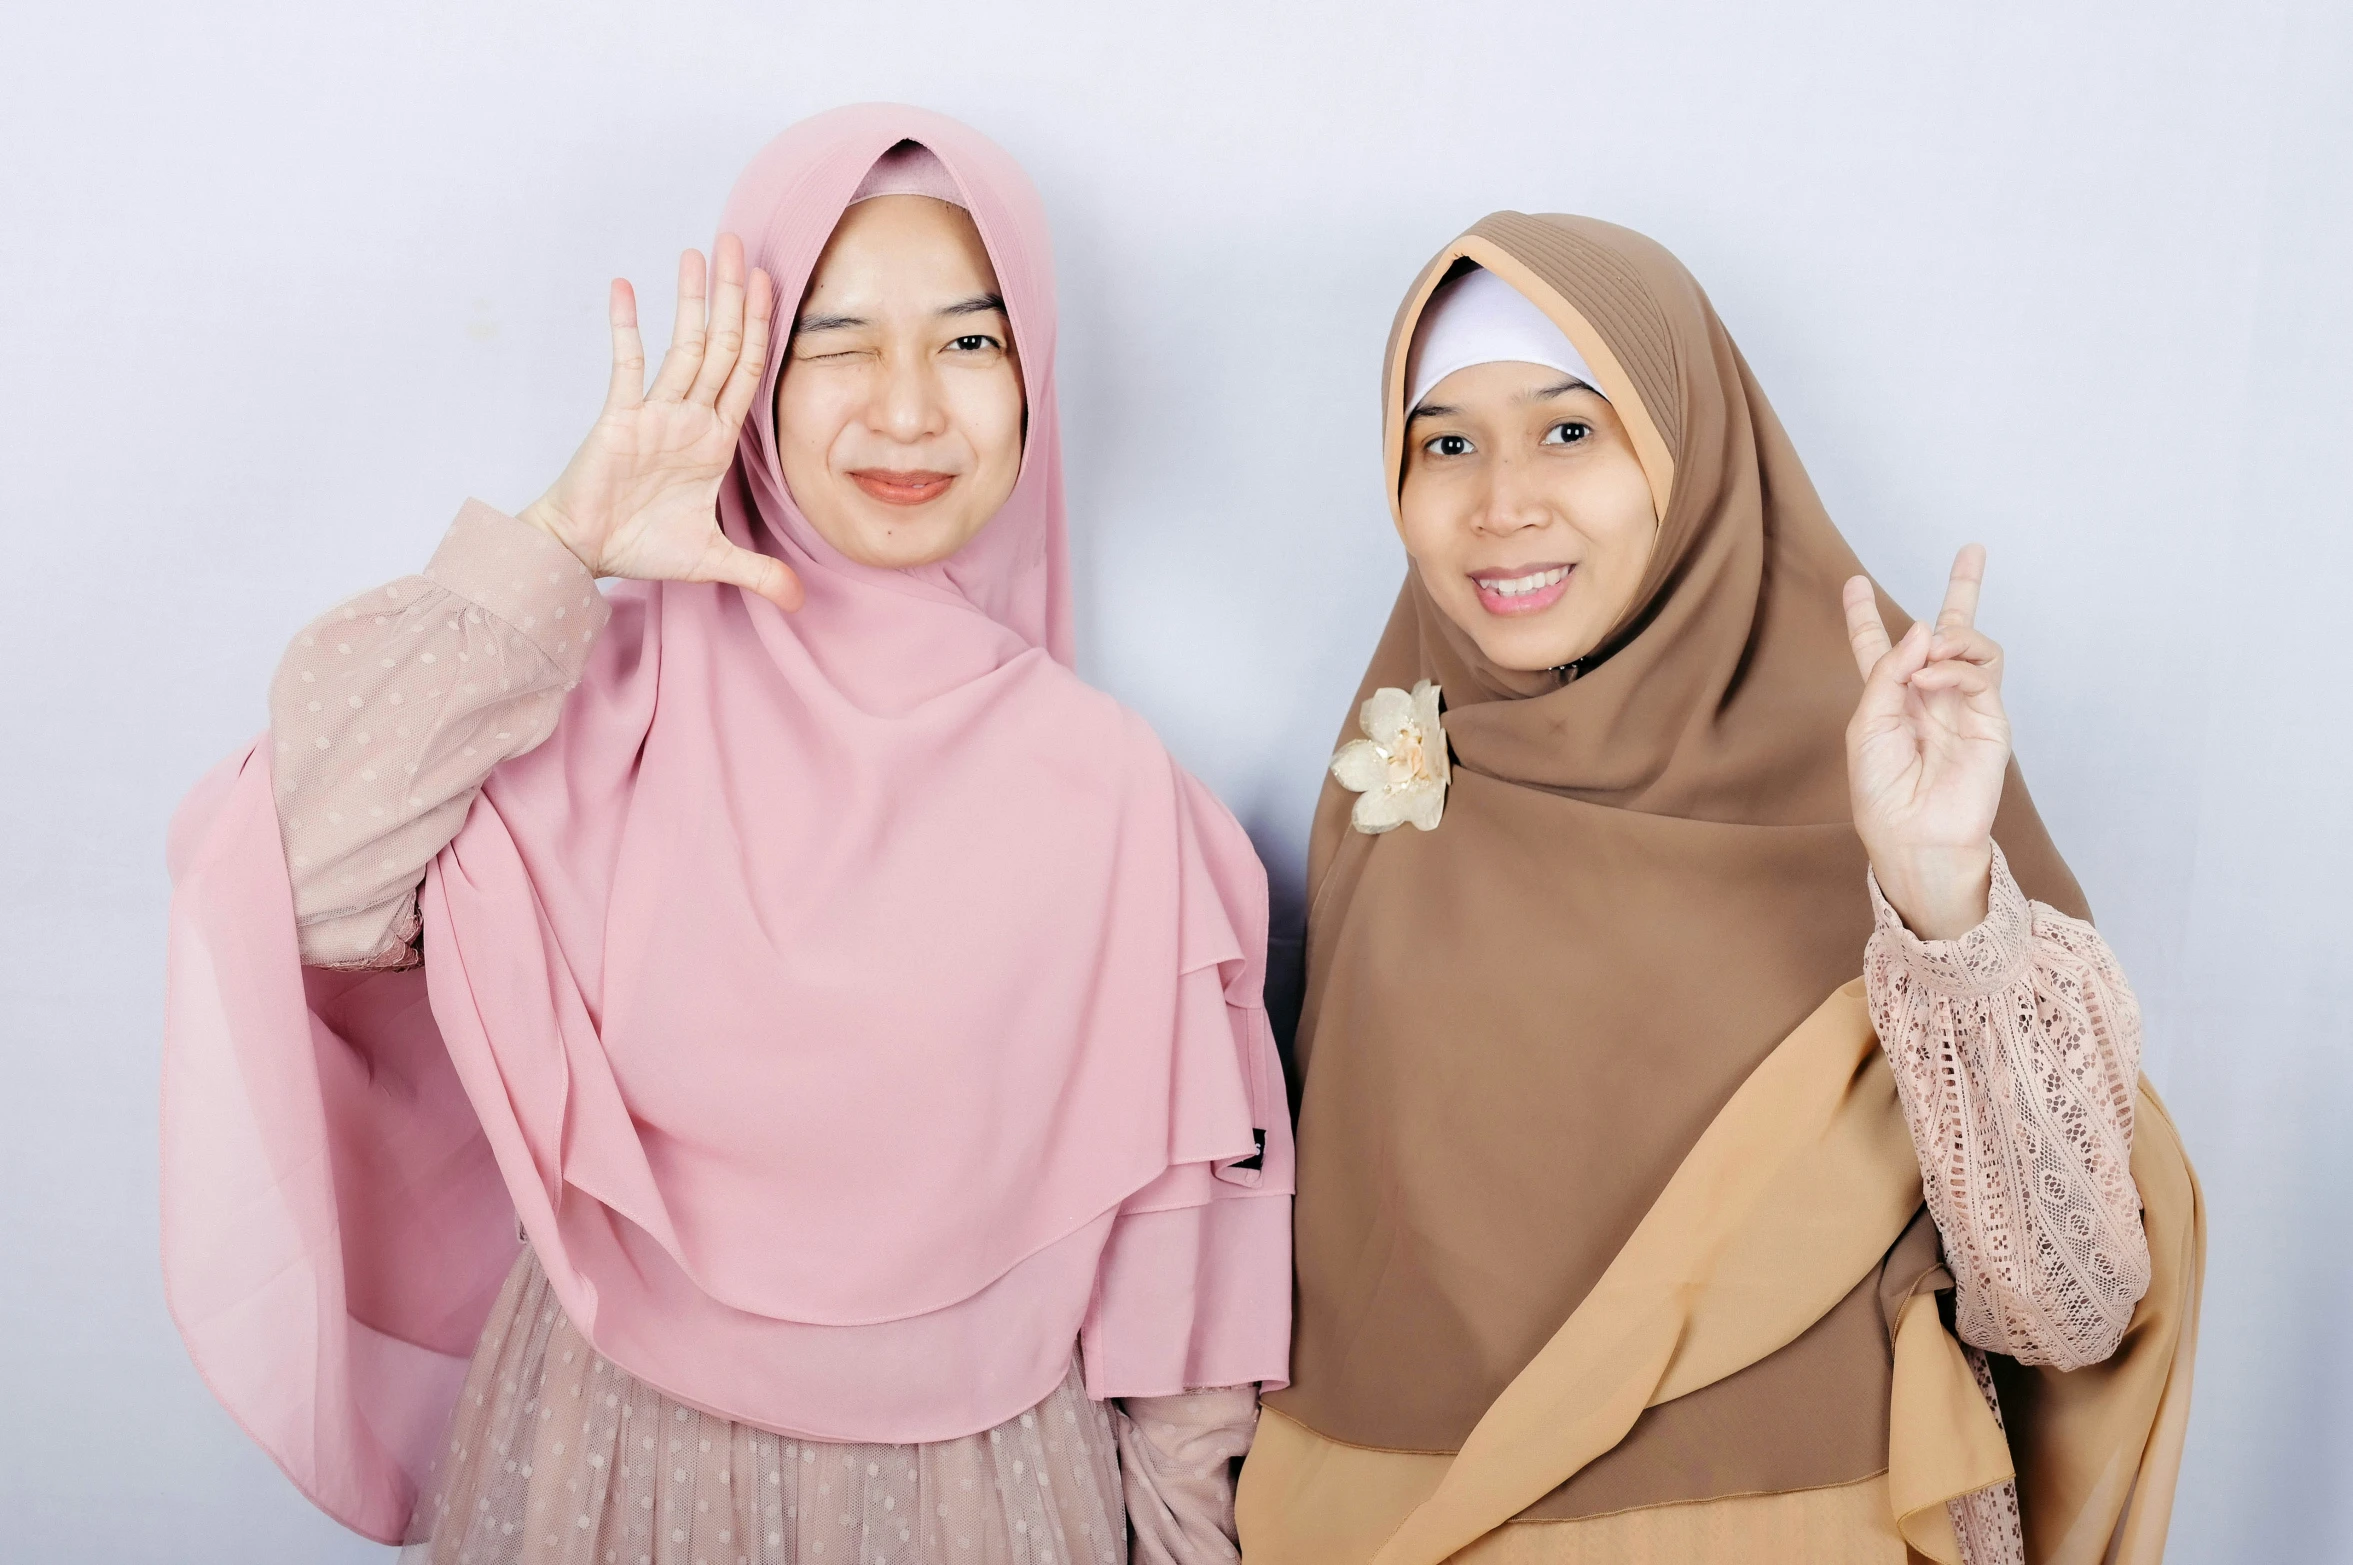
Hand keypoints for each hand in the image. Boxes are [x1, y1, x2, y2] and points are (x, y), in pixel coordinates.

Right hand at [517, 235, 800, 610]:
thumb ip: (759, 571)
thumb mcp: (712, 560)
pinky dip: (627, 328)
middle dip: (733, 297)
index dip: (763, 330)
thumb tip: (800, 601)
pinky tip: (627, 288)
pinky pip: (626, 365)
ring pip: (683, 346)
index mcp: (714, 440)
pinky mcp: (619, 418)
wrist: (586, 552)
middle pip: (721, 346)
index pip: (747, 373)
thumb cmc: (642, 547)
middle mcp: (688, 417)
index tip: (773, 285)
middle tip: (741, 244)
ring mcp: (654, 414)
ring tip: (700, 252)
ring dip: (693, 300)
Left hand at [1842, 545, 2010, 939]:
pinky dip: (1954, 666)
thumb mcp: (1867, 723)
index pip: (1878, 648)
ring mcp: (1963, 705)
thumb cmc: (1881, 790)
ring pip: (1973, 644)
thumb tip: (1923, 629)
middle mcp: (1928, 695)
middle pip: (1945, 631)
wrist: (1914, 834)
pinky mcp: (1991, 719)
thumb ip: (1889, 672)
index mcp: (1889, 698)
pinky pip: (1980, 672)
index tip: (1852, 582)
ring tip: (1930, 651)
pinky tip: (1933, 679)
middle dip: (1962, 589)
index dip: (1864, 616)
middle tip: (1972, 549)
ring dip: (1950, 635)